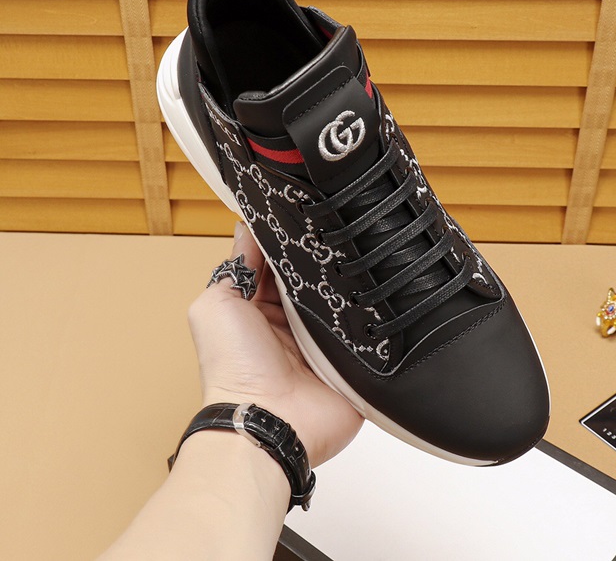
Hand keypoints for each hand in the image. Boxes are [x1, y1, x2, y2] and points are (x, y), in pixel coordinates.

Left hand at [188, 222, 362, 466]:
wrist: (269, 421)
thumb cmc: (233, 367)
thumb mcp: (217, 305)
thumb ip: (235, 267)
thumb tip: (246, 228)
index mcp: (260, 310)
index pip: (279, 265)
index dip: (289, 242)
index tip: (305, 212)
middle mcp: (293, 325)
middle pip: (314, 280)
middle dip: (322, 260)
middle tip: (338, 228)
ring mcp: (324, 343)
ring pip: (342, 300)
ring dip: (347, 285)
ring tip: (361, 253)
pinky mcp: (350, 361)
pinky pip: (365, 329)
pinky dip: (369, 313)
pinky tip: (380, 288)